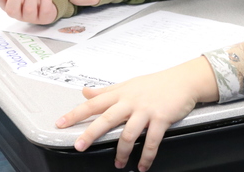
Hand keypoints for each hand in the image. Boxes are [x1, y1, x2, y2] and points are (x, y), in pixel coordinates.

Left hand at [56, 57, 218, 170]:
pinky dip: (146, 156)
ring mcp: (146, 110)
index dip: (75, 113)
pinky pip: (152, 141)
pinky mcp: (162, 118)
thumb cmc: (156, 83)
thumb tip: (85, 91)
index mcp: (121, 93)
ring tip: (117, 163)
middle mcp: (131, 101)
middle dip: (91, 133)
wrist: (184, 80)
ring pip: (128, 133)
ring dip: (121, 152)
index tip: (60, 123)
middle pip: (107, 118)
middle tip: (79, 146)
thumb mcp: (128, 83)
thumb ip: (106, 91)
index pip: (93, 103)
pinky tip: (142, 165)